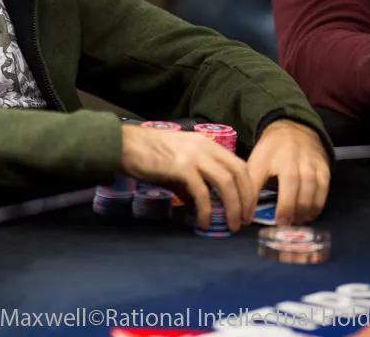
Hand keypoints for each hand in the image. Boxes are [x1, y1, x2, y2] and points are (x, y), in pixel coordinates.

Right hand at [119, 125, 254, 230]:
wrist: (122, 145)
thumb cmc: (145, 153)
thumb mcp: (175, 164)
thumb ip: (189, 182)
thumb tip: (198, 205)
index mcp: (205, 143)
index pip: (237, 164)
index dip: (247, 187)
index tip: (247, 206)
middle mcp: (204, 147)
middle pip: (238, 173)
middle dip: (246, 199)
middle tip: (246, 220)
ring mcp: (193, 156)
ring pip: (226, 183)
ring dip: (233, 206)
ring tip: (232, 225)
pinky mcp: (180, 168)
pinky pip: (202, 193)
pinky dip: (206, 210)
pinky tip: (204, 223)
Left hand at [247, 120, 329, 225]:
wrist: (294, 130)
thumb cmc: (271, 152)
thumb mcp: (255, 160)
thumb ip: (251, 182)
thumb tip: (245, 212)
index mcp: (264, 155)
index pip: (255, 176)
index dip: (251, 198)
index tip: (247, 217)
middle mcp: (288, 156)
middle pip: (290, 180)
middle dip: (286, 205)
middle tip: (281, 224)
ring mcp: (308, 161)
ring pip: (309, 186)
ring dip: (303, 208)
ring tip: (295, 223)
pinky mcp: (323, 167)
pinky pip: (322, 188)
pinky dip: (316, 205)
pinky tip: (308, 216)